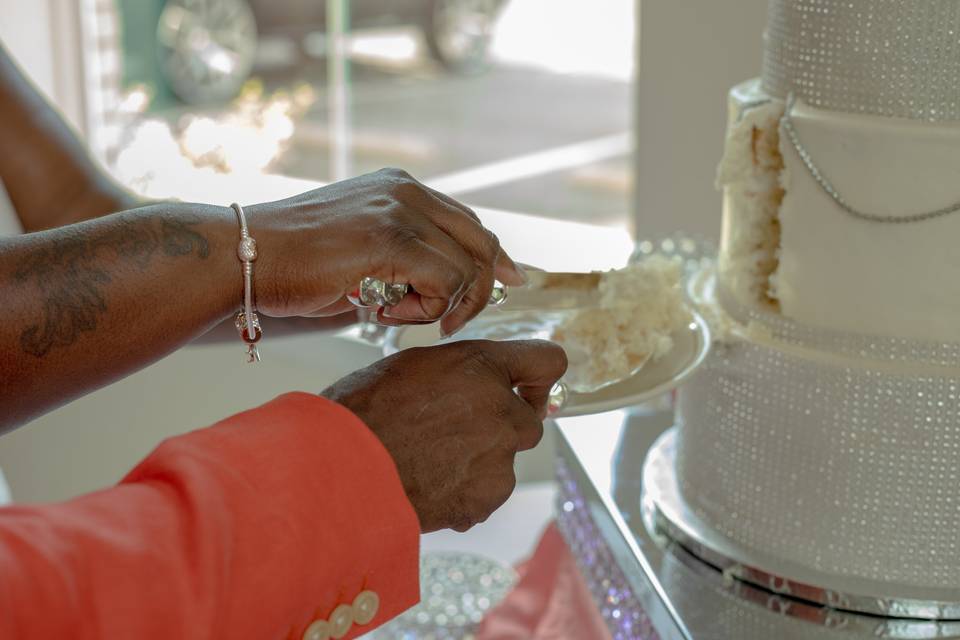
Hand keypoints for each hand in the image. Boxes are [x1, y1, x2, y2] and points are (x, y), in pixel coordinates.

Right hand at [248, 168, 526, 336]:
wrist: (242, 256)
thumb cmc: (291, 263)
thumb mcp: (359, 249)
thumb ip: (403, 256)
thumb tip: (442, 287)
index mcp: (400, 187)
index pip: (469, 222)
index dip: (494, 258)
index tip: (510, 281)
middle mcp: (406, 191)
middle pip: (481, 242)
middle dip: (481, 289)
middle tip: (452, 322)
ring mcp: (399, 210)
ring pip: (467, 267)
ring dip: (441, 304)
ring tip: (394, 314)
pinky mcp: (390, 239)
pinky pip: (444, 281)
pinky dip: (427, 309)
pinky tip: (385, 314)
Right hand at [321, 339, 567, 531]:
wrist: (341, 467)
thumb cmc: (364, 410)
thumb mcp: (413, 366)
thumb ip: (461, 372)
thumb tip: (478, 382)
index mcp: (483, 367)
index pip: (548, 361)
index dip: (538, 377)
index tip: (525, 390)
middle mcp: (502, 410)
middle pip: (527, 421)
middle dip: (500, 427)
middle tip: (454, 433)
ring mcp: (498, 458)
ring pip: (504, 460)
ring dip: (478, 462)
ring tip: (427, 462)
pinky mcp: (486, 498)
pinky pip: (486, 494)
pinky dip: (464, 493)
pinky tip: (426, 485)